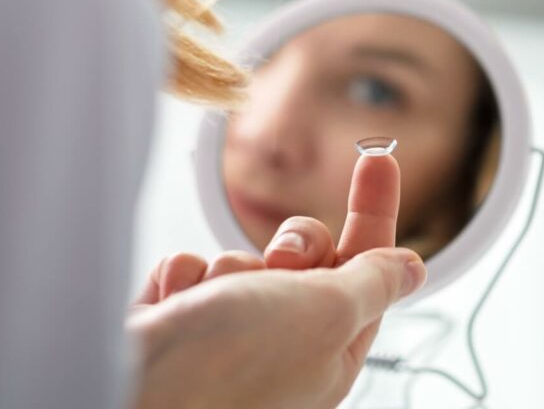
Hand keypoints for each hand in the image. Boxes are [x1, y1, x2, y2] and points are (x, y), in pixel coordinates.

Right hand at [127, 153, 426, 408]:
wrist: (132, 390)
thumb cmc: (232, 366)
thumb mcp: (326, 313)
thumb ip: (371, 282)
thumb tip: (412, 269)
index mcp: (330, 353)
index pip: (368, 270)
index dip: (374, 211)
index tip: (380, 158)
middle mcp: (281, 347)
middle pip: (306, 255)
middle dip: (293, 245)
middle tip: (281, 265)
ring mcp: (225, 335)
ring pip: (244, 258)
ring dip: (229, 268)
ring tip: (211, 305)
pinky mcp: (178, 321)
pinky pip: (192, 268)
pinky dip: (183, 278)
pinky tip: (174, 307)